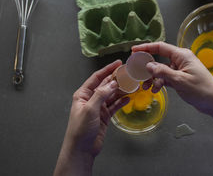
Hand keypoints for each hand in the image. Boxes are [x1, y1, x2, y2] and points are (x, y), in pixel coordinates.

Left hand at [54, 60, 129, 175]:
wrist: (81, 149)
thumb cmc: (80, 130)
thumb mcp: (90, 109)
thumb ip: (101, 95)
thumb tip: (112, 83)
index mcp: (83, 94)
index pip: (97, 78)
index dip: (107, 69)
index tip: (118, 63)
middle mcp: (90, 99)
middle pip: (106, 85)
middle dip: (117, 79)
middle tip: (129, 74)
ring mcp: (98, 108)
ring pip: (112, 95)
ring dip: (121, 90)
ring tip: (132, 85)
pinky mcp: (104, 116)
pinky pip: (115, 105)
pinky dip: (121, 101)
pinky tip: (129, 97)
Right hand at [132, 42, 212, 114]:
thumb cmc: (201, 89)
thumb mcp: (179, 80)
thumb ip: (162, 72)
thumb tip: (148, 65)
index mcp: (182, 55)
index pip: (160, 47)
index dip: (146, 47)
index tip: (134, 50)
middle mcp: (180, 60)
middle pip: (159, 58)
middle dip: (148, 67)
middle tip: (137, 72)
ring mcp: (181, 69)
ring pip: (161, 70)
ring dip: (153, 78)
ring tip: (147, 87)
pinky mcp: (181, 78)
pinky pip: (166, 77)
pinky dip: (160, 82)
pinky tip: (156, 90)